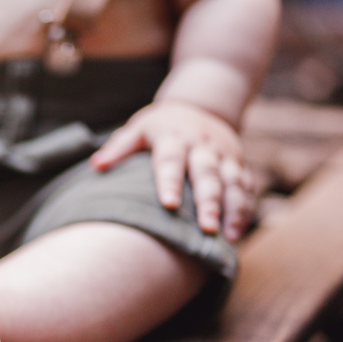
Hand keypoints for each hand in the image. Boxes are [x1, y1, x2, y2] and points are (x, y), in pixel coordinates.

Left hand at [90, 101, 254, 240]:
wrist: (202, 105)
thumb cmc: (160, 126)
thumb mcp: (139, 129)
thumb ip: (119, 147)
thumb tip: (97, 166)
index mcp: (174, 136)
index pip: (171, 159)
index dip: (171, 181)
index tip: (168, 205)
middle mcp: (202, 145)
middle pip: (207, 174)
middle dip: (209, 201)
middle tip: (205, 228)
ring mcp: (224, 155)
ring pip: (232, 182)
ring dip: (233, 209)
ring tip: (228, 236)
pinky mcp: (238, 164)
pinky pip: (245, 187)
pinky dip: (244, 209)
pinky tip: (237, 233)